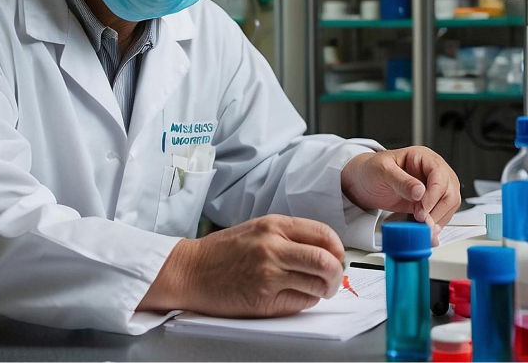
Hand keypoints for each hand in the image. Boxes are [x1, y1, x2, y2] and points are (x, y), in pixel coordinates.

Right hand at [138, 215, 344, 316]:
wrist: (190, 271)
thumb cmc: (222, 252)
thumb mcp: (257, 229)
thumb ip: (288, 236)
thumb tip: (323, 250)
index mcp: (274, 225)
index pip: (324, 234)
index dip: (337, 249)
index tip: (336, 257)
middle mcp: (273, 246)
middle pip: (326, 261)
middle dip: (336, 274)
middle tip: (332, 279)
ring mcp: (268, 273)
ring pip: (317, 284)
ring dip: (322, 290)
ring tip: (315, 290)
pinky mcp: (263, 298)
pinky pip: (299, 302)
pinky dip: (304, 301)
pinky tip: (292, 296)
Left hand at [340, 147, 460, 237]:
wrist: (362, 182)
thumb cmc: (371, 170)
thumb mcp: (382, 170)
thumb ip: (401, 181)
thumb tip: (420, 191)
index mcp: (423, 158)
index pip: (439, 175)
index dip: (434, 193)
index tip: (422, 208)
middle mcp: (432, 172)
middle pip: (449, 191)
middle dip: (439, 209)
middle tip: (424, 222)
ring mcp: (431, 188)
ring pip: (449, 205)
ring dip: (440, 219)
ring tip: (426, 230)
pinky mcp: (427, 203)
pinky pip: (439, 214)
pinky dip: (436, 224)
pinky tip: (427, 232)